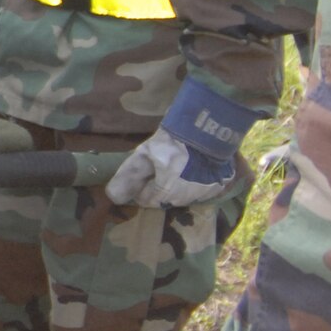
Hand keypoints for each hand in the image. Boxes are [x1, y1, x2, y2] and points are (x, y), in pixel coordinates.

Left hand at [106, 128, 237, 207]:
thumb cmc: (171, 141)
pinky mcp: (218, 187)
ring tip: (174, 171)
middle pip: (166, 200)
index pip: (148, 201)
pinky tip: (191, 171)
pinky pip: (201, 192)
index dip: (142, 190)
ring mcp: (205, 193)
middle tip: (158, 172)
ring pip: (184, 198)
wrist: (206, 129)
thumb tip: (112, 196)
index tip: (143, 178)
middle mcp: (186, 197)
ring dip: (176, 189)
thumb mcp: (144, 153)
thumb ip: (129, 175)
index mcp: (167, 191)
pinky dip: (194, 185)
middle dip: (158, 190)